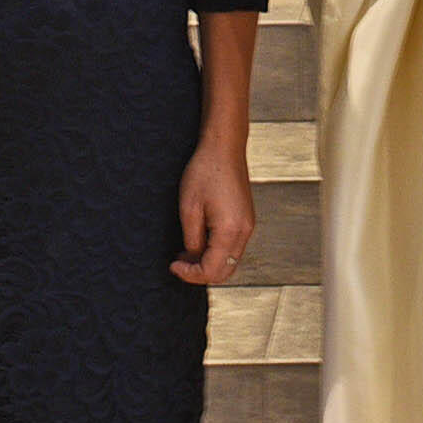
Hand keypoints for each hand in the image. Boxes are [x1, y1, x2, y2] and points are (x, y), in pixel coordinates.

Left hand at [174, 137, 257, 285]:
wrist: (224, 147)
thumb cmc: (205, 171)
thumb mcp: (189, 208)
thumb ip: (191, 240)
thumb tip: (191, 259)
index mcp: (230, 230)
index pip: (212, 270)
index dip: (190, 274)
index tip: (173, 265)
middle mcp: (245, 232)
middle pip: (225, 272)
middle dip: (200, 273)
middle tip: (180, 264)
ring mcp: (248, 226)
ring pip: (230, 261)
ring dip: (209, 263)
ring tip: (187, 252)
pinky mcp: (246, 220)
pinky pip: (233, 248)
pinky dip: (217, 252)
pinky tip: (200, 241)